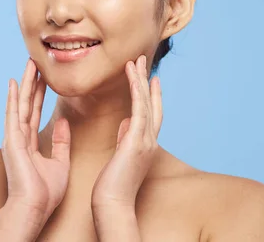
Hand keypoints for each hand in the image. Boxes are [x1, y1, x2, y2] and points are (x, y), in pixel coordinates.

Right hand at [1, 59, 70, 222]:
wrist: (34, 208)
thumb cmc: (45, 192)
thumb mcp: (60, 162)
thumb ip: (61, 142)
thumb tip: (63, 122)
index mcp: (29, 142)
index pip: (35, 111)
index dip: (40, 93)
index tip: (44, 77)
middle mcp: (19, 137)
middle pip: (27, 103)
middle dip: (32, 82)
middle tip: (35, 62)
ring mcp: (14, 138)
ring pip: (20, 104)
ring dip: (25, 83)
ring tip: (29, 64)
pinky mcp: (12, 142)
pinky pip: (13, 115)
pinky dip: (13, 98)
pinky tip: (14, 83)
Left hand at [91, 55, 162, 208]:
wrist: (112, 203)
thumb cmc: (112, 185)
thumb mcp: (120, 156)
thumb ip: (125, 137)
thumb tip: (125, 122)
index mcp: (144, 144)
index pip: (151, 114)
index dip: (151, 94)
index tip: (149, 77)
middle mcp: (150, 140)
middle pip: (151, 104)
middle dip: (147, 81)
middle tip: (142, 61)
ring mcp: (146, 140)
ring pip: (146, 102)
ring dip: (141, 80)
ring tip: (136, 61)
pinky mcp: (137, 140)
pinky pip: (139, 108)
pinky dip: (138, 90)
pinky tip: (134, 75)